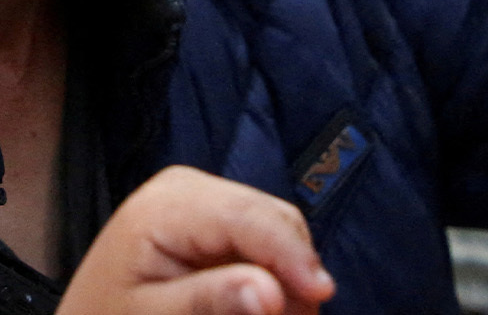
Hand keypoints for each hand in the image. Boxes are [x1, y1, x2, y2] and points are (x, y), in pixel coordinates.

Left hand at [56, 166, 335, 314]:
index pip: (248, 218)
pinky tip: (262, 304)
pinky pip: (265, 238)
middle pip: (273, 219)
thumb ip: (209, 304)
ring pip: (277, 227)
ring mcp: (204, 197)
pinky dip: (275, 274)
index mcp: (166, 204)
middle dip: (293, 272)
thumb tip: (271, 294)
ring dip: (288, 277)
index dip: (291, 255)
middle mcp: (189, 186)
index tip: (321, 296)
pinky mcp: (215, 216)